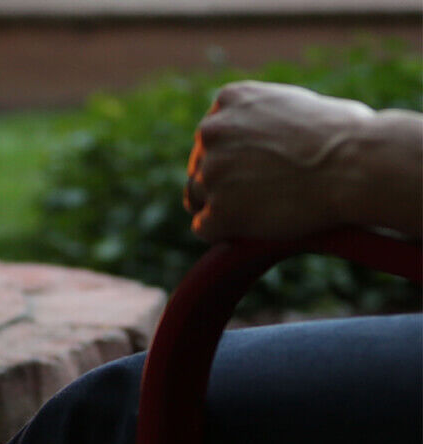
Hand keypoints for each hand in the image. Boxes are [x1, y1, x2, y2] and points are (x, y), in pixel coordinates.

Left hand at [184, 81, 376, 242]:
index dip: (233, 157)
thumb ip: (264, 118)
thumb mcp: (297, 104)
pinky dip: (224, 232)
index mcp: (230, 99)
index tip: (257, 168)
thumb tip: (262, 140)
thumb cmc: (348, 134)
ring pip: (198, 197)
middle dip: (224, 182)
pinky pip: (204, 227)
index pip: (211, 136)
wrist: (357, 165)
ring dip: (222, 207)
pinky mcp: (218, 209)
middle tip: (261, 194)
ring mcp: (211, 171)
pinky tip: (249, 229)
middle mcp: (211, 132)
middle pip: (201, 166)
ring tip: (260, 210)